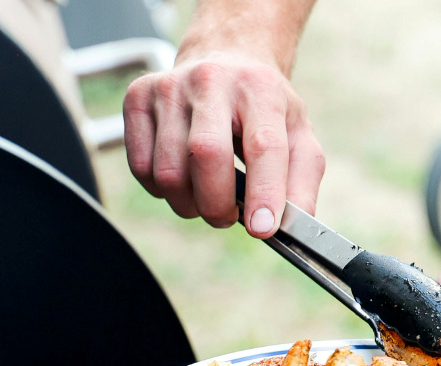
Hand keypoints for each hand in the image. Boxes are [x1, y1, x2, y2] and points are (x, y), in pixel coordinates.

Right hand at [123, 51, 324, 237]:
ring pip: (168, 171)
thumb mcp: (299, 138)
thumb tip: (293, 227)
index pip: (263, 145)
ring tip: (208, 197)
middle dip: (217, 205)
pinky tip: (184, 179)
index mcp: (261, 89)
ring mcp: (169, 86)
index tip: (262, 228)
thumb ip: (302, 183)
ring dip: (189, 204)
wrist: (227, 61)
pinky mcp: (137, 98)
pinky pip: (141, 167)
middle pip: (206, 155)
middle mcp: (212, 80)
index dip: (264, 192)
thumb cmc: (265, 111)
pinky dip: (162, 191)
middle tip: (228, 217)